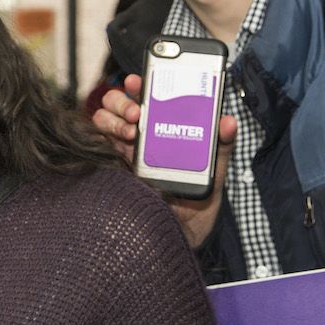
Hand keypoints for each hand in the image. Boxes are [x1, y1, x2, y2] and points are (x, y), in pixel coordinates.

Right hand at [93, 74, 236, 248]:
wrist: (175, 247)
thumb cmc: (194, 214)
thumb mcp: (214, 179)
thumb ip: (220, 150)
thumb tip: (229, 120)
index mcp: (162, 137)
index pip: (147, 101)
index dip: (140, 84)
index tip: (142, 77)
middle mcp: (138, 143)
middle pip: (120, 106)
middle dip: (124, 100)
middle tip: (139, 111)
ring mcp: (119, 158)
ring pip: (103, 122)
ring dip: (114, 118)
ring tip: (132, 130)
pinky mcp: (108, 174)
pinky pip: (95, 147)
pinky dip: (104, 138)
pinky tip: (121, 144)